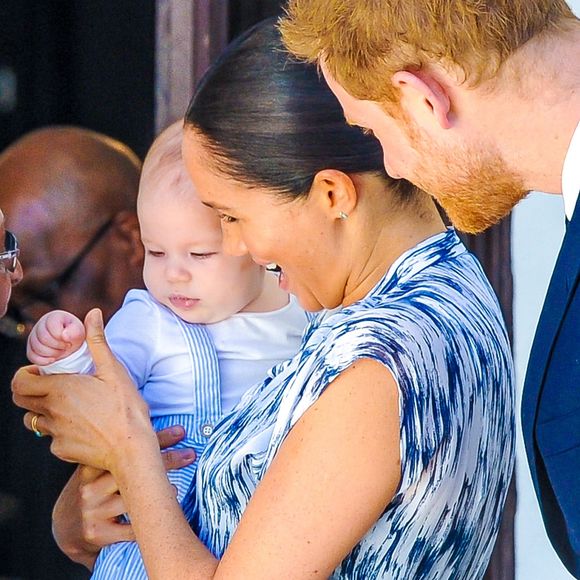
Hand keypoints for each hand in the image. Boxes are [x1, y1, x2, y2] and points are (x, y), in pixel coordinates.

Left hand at [13, 308, 157, 472]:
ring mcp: (55, 433)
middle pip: (21, 401)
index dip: (26, 374)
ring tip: (70, 407)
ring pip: (35, 421)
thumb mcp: (114, 370)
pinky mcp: (61, 450)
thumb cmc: (125, 408)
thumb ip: (98, 341)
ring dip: (46, 411)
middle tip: (54, 386)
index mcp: (59, 389)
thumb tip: (93, 313)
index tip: (43, 372)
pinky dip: (62, 431)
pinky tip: (84, 427)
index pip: (19, 381)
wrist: (132, 448)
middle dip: (31, 391)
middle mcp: (51, 411)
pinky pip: (53, 438)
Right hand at [27, 310, 85, 364]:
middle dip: (57, 346)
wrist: (70, 346)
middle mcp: (41, 324)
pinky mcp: (31, 348)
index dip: (60, 336)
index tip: (69, 341)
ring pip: (36, 347)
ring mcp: (34, 336)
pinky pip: (31, 355)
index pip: (51, 325)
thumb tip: (67, 333)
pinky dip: (43, 360)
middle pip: (42, 337)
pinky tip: (53, 359)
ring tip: (61, 352)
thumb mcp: (80, 333)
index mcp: (54, 317)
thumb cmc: (75, 336)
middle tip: (66, 347)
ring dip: (51, 353)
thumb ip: (76, 331)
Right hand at [53, 427, 194, 568]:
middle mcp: (90, 487)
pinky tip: (162, 513)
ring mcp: (93, 510)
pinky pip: (132, 527)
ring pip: (134, 499)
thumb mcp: (99, 468)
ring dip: (160, 492)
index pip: (127, 448)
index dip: (157, 439)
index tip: (180, 432)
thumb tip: (151, 428)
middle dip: (166, 460)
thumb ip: (117, 452)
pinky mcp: (98, 533)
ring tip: (174, 488)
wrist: (67, 527)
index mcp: (91, 466)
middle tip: (189, 454)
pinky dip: (149, 520)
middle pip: (133, 470)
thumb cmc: (94, 490)